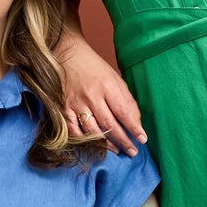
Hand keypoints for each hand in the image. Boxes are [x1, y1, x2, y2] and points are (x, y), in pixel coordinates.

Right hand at [60, 31, 145, 157]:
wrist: (67, 54)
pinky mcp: (64, 108)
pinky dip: (85, 140)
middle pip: (110, 124)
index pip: (124, 112)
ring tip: (118, 150)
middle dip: (123, 140)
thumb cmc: (94, 67)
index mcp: (107, 86)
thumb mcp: (114, 78)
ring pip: (93, 130)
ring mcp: (76, 103)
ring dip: (107, 144)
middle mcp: (92, 96)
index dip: (134, 128)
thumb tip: (135, 121)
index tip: (142, 139)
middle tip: (133, 151)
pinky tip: (95, 145)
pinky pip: (75, 130)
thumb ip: (125, 99)